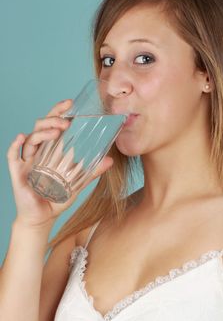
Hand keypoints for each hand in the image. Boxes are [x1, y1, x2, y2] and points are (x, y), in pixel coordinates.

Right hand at [7, 100, 113, 227]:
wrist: (43, 217)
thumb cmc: (57, 198)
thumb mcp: (77, 184)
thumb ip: (91, 172)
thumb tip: (110, 160)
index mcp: (50, 150)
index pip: (53, 125)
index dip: (59, 112)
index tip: (70, 103)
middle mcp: (38, 152)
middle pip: (40, 127)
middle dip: (52, 119)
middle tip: (67, 120)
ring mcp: (27, 161)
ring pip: (30, 139)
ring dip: (43, 132)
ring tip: (57, 131)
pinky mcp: (17, 172)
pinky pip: (13, 155)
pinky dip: (15, 145)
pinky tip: (21, 137)